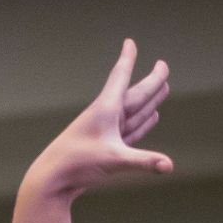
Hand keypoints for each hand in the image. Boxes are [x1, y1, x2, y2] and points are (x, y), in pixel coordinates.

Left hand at [27, 41, 171, 200]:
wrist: (52, 181)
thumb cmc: (78, 165)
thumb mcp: (114, 161)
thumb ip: (144, 162)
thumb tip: (169, 166)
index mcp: (106, 108)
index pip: (120, 76)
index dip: (127, 58)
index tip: (129, 42)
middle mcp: (107, 116)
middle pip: (135, 94)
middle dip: (151, 81)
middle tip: (163, 65)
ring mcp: (107, 131)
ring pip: (135, 111)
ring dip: (150, 100)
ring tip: (163, 88)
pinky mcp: (107, 147)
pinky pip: (131, 129)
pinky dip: (144, 122)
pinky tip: (152, 118)